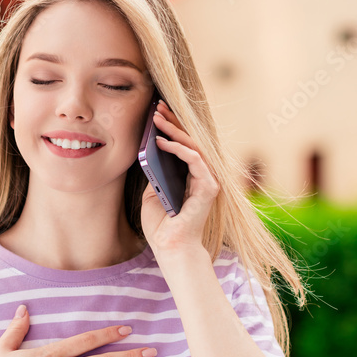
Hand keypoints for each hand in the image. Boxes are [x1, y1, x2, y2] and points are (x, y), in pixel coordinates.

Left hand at [140, 100, 220, 253]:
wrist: (171, 249)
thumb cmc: (162, 227)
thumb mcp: (151, 195)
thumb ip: (155, 175)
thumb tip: (148, 153)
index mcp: (189, 177)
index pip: (183, 145)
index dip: (171, 128)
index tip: (156, 113)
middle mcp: (201, 176)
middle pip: (189, 141)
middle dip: (172, 122)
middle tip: (157, 107)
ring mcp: (207, 180)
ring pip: (193, 146)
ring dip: (174, 130)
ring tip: (157, 118)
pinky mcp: (208, 187)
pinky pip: (194, 160)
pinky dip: (179, 149)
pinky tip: (161, 142)